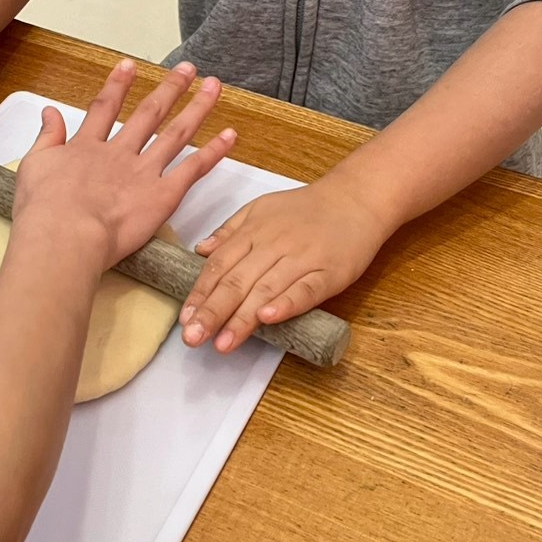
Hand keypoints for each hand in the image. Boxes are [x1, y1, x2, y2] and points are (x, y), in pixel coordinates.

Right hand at [13, 60, 235, 272]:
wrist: (65, 235)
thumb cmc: (43, 209)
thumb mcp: (33, 166)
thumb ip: (46, 137)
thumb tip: (49, 112)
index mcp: (87, 148)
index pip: (105, 108)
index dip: (117, 85)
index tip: (129, 65)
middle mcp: (120, 154)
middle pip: (149, 114)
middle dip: (169, 89)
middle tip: (187, 69)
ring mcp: (144, 172)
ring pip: (177, 133)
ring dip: (197, 108)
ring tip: (214, 87)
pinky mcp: (164, 195)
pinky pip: (193, 168)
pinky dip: (214, 151)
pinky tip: (230, 135)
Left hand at [180, 170, 393, 352]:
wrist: (357, 198)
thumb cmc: (307, 209)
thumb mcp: (261, 209)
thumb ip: (230, 231)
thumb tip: (201, 251)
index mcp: (253, 231)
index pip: (219, 266)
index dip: (200, 293)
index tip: (185, 318)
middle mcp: (272, 245)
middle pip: (236, 281)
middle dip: (212, 311)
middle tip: (193, 338)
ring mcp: (301, 258)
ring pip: (265, 290)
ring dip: (242, 318)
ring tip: (222, 343)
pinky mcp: (329, 272)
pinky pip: (305, 289)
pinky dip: (286, 304)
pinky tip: (268, 318)